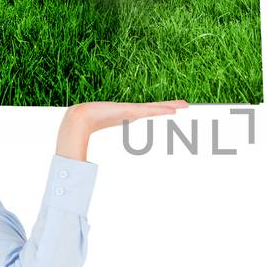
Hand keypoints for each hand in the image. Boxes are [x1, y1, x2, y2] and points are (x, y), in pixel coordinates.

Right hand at [57, 99, 188, 160]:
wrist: (80, 117)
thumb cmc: (88, 126)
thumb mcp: (102, 136)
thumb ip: (105, 146)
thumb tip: (96, 162)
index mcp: (128, 115)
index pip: (149, 111)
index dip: (160, 109)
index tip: (172, 109)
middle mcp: (132, 111)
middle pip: (156, 107)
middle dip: (171, 106)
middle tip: (186, 105)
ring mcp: (132, 110)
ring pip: (156, 107)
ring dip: (171, 106)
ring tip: (184, 105)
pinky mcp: (131, 110)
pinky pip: (151, 110)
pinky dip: (163, 109)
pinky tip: (174, 109)